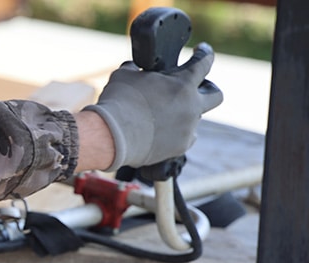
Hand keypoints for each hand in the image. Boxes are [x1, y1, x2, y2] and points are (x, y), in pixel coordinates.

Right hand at [83, 43, 223, 170]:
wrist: (111, 137)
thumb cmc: (117, 103)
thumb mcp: (124, 75)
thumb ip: (136, 69)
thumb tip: (134, 68)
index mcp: (183, 83)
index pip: (204, 62)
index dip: (204, 53)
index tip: (202, 50)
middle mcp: (192, 106)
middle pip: (216, 95)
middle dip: (207, 89)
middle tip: (194, 89)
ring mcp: (188, 128)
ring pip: (195, 119)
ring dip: (183, 114)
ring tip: (163, 115)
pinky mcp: (180, 147)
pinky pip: (185, 138)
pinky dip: (175, 133)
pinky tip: (160, 132)